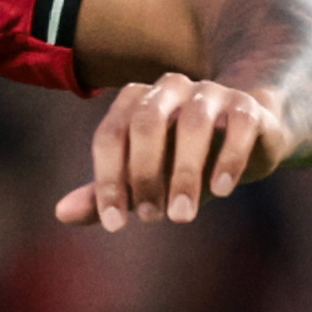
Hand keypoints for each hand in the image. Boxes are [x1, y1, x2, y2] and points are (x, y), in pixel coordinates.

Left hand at [54, 74, 293, 230]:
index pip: (110, 135)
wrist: (250, 137)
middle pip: (147, 123)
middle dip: (144, 173)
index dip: (108, 180)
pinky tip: (221, 190)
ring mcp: (211, 92)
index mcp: (135, 101)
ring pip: (193, 124)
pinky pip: (239, 125)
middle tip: (150, 218)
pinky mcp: (249, 105)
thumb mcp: (144, 177)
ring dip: (185, 173)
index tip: (114, 223)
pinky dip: (228, 158)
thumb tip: (61, 213)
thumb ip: (105, 192)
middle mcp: (168, 88)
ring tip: (183, 216)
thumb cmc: (182, 158)